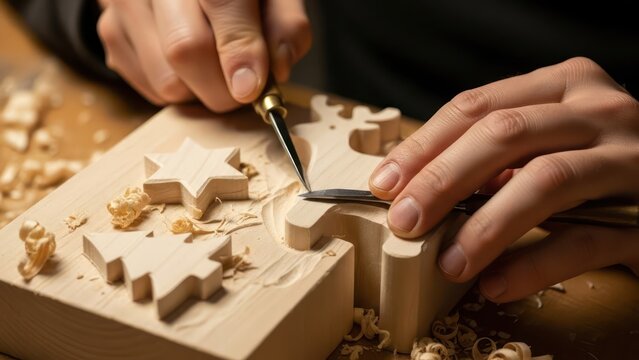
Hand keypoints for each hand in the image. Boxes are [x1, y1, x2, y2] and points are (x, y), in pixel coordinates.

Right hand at [96, 0, 310, 110]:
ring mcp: (125, 4)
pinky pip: (151, 88)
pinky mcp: (111, 32)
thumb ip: (286, 25)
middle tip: (245, 89)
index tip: (253, 88)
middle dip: (224, 87)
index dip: (240, 51)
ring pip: (167, 80)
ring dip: (201, 91)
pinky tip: (190, 65)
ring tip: (215, 67)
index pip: (222, 1)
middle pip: (185, 49)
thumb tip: (277, 70)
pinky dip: (180, 90)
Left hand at [369, 57, 638, 301]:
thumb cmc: (599, 165)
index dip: (424, 146)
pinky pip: (585, 239)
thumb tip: (420, 188)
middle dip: (442, 180)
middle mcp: (599, 109)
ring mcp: (630, 157)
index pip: (477, 106)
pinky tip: (496, 284)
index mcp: (564, 85)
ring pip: (545, 181)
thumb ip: (498, 154)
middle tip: (404, 221)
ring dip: (486, 226)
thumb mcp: (550, 141)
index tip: (385, 183)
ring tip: (448, 263)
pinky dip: (533, 264)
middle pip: (503, 135)